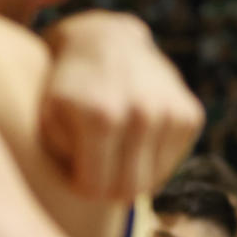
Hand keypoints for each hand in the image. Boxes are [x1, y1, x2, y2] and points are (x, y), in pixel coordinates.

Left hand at [39, 12, 204, 200]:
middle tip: (95, 168)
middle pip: (128, 191)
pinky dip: (152, 160)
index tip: (74, 171)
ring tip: (113, 148)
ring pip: (152, 183)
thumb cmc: (67, 88)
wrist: (103, 40)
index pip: (95, 190)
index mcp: (101, 116)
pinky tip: (136, 138)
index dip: (81, 187)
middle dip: (107, 188)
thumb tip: (94, 196)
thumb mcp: (46, 119)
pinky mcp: (191, 113)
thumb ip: (61, 161)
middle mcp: (143, 112)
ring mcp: (171, 111)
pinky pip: (171, 165)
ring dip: (130, 173)